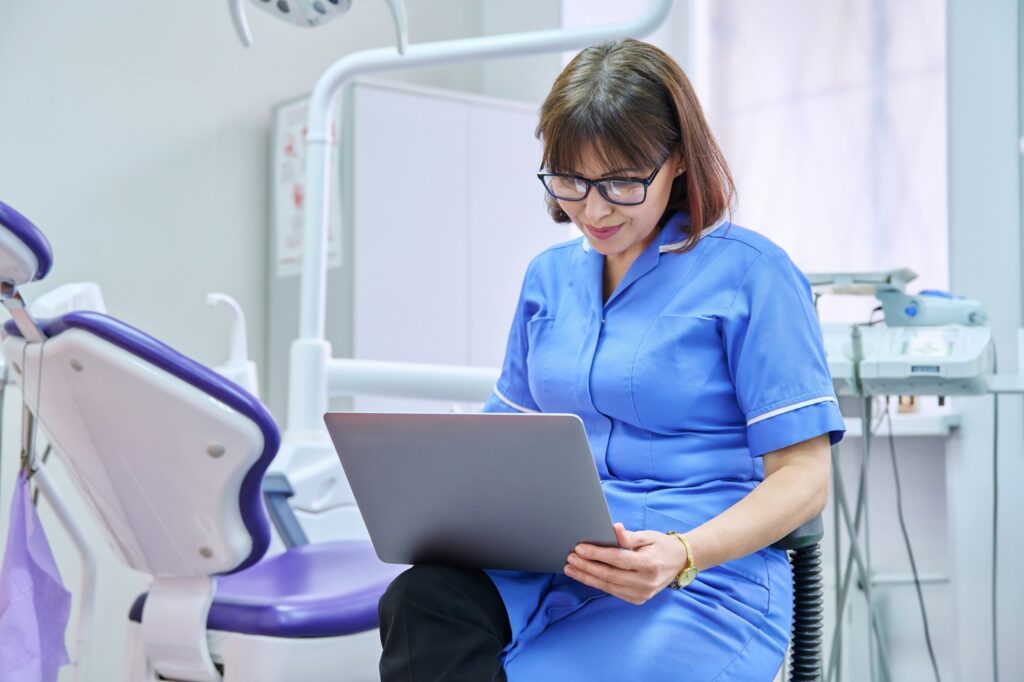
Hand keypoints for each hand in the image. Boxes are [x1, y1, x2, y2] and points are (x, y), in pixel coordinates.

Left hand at [563, 523, 690, 604]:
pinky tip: (586, 577)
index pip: (617, 559)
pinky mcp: (639, 599)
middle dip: (587, 567)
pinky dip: (598, 584)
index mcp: (649, 564)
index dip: (596, 554)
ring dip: (588, 578)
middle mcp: (646, 582)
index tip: (579, 548)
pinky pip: (614, 592)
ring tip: (572, 570)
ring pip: (609, 587)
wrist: (680, 562)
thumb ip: (628, 536)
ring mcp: (643, 593)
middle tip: (570, 560)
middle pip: (609, 575)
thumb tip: (613, 528)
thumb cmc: (662, 545)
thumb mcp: (647, 536)